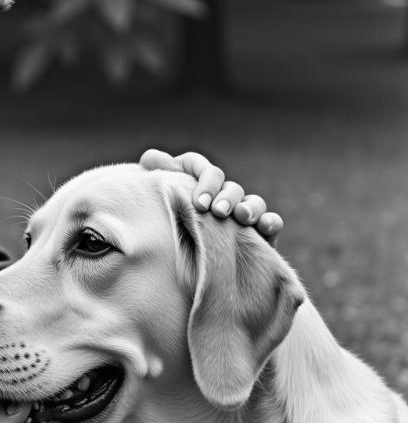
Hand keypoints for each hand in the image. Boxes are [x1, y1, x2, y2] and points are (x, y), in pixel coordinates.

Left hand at [139, 148, 282, 243]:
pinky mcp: (254, 237)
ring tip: (241, 216)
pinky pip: (270, 223)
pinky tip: (265, 226)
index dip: (206, 182)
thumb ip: (154, 167)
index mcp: (196, 182)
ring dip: (250, 207)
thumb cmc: (157, 219)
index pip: (205, 170)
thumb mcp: (152, 193)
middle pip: (230, 187)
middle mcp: (219, 196)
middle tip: (216, 212)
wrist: (165, 263)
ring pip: (253, 202)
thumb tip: (158, 159)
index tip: (199, 203)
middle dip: (225, 198)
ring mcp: (238, 215)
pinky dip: (271, 221)